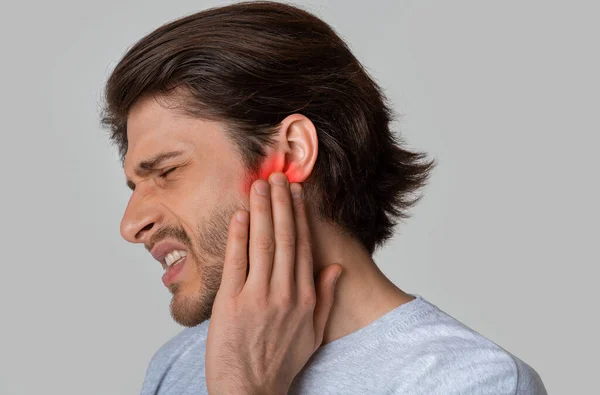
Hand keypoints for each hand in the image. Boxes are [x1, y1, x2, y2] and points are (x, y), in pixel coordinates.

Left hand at [205, 172, 341, 394]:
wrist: (251, 391)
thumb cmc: (281, 363)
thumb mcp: (313, 333)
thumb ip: (325, 298)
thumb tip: (335, 269)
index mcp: (305, 297)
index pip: (303, 247)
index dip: (299, 216)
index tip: (296, 194)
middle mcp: (285, 294)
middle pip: (285, 239)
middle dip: (281, 203)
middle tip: (277, 176)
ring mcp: (258, 298)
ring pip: (263, 245)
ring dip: (261, 212)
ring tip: (259, 185)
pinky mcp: (232, 304)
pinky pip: (236, 264)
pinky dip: (238, 237)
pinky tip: (239, 216)